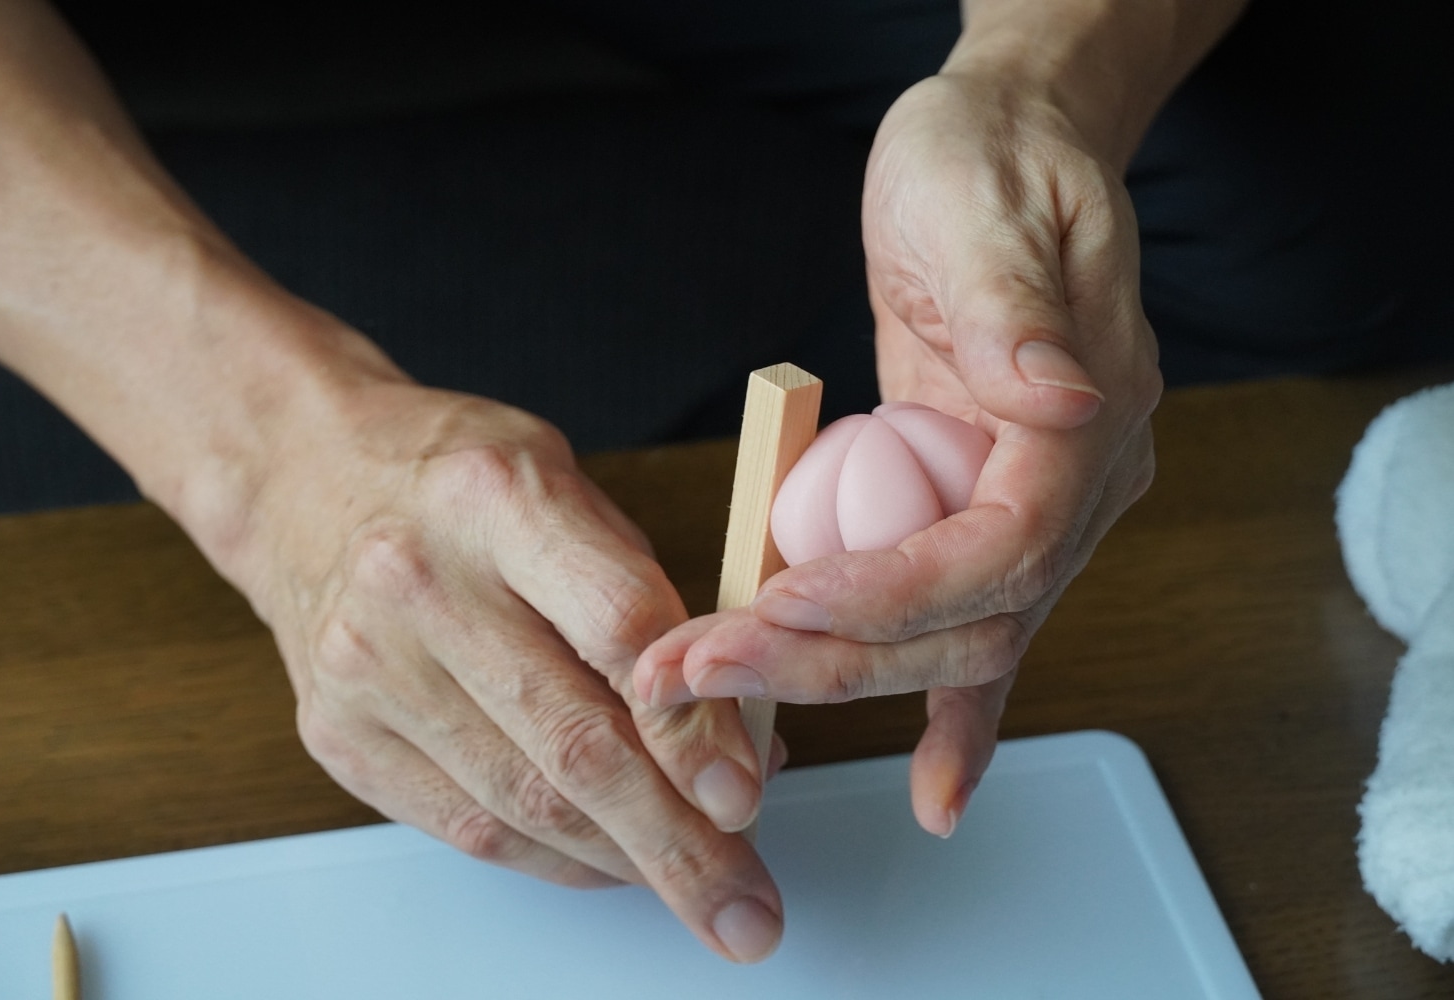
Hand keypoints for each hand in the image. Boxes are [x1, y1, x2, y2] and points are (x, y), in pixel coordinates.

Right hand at [219, 368, 784, 961]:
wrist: (303, 478)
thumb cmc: (455, 478)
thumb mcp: (569, 487)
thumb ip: (650, 600)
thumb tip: (737, 733)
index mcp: (497, 499)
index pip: (617, 628)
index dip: (692, 726)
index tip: (747, 793)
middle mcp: (421, 584)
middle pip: (571, 744)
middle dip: (675, 842)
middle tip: (743, 905)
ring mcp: (370, 668)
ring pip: (523, 804)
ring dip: (624, 861)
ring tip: (695, 885)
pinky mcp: (341, 735)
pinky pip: (468, 826)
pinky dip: (554, 857)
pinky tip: (609, 861)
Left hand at [636, 67, 1159, 836]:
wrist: (999, 151)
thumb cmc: (991, 166)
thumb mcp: (988, 206)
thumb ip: (1016, 308)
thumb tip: (1054, 396)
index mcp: (1087, 415)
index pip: (1002, 547)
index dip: (893, 593)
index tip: (782, 603)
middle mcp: (1074, 481)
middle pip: (971, 622)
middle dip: (832, 657)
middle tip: (704, 668)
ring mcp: (1031, 502)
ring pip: (959, 642)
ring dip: (840, 680)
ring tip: (723, 695)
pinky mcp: (975, 509)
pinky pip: (970, 624)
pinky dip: (954, 718)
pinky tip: (932, 789)